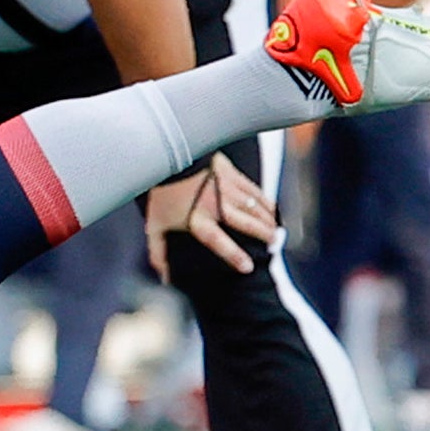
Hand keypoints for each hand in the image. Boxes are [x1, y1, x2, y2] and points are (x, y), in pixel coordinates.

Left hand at [144, 153, 280, 278]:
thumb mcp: (153, 223)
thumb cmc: (159, 192)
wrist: (165, 155)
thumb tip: (164, 275)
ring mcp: (225, 187)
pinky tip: (272, 210)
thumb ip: (158, 250)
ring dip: (268, 220)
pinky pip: (254, 190)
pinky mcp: (231, 174)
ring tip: (276, 231)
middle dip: (264, 235)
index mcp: (196, 218)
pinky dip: (265, 201)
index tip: (248, 267)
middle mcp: (214, 204)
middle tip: (274, 244)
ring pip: (255, 206)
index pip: (218, 241)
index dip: (234, 255)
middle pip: (247, 223)